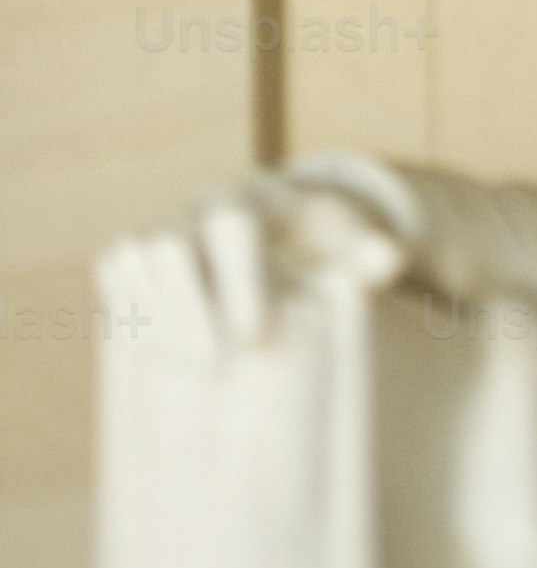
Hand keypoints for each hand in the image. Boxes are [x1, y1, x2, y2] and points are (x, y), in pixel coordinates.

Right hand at [107, 168, 411, 355]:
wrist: (284, 222)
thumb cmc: (323, 242)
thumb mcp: (353, 247)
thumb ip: (371, 256)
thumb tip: (391, 258)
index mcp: (253, 199)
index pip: (231, 224)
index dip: (238, 280)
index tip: (256, 337)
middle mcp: (198, 207)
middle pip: (169, 243)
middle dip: (185, 306)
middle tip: (213, 365)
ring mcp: (163, 226)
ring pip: (130, 256)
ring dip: (151, 314)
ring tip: (185, 368)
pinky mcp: (138, 255)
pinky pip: (114, 273)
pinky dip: (127, 311)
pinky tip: (156, 358)